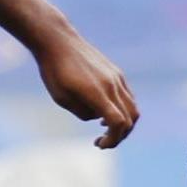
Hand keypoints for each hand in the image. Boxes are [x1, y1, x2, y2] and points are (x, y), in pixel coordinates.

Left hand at [32, 27, 139, 148]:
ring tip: (105, 129)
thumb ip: (84, 113)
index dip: (113, 139)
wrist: (58, 41)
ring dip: (124, 124)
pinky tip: (104, 114)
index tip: (99, 145)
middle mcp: (112, 85)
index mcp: (97, 93)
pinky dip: (123, 110)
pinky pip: (128, 96)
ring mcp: (116, 77)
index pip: (118, 122)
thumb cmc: (54, 71)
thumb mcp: (62, 99)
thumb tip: (98, 118)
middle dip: (119, 136)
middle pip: (130, 119)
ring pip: (133, 108)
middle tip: (101, 142)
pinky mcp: (116, 72)